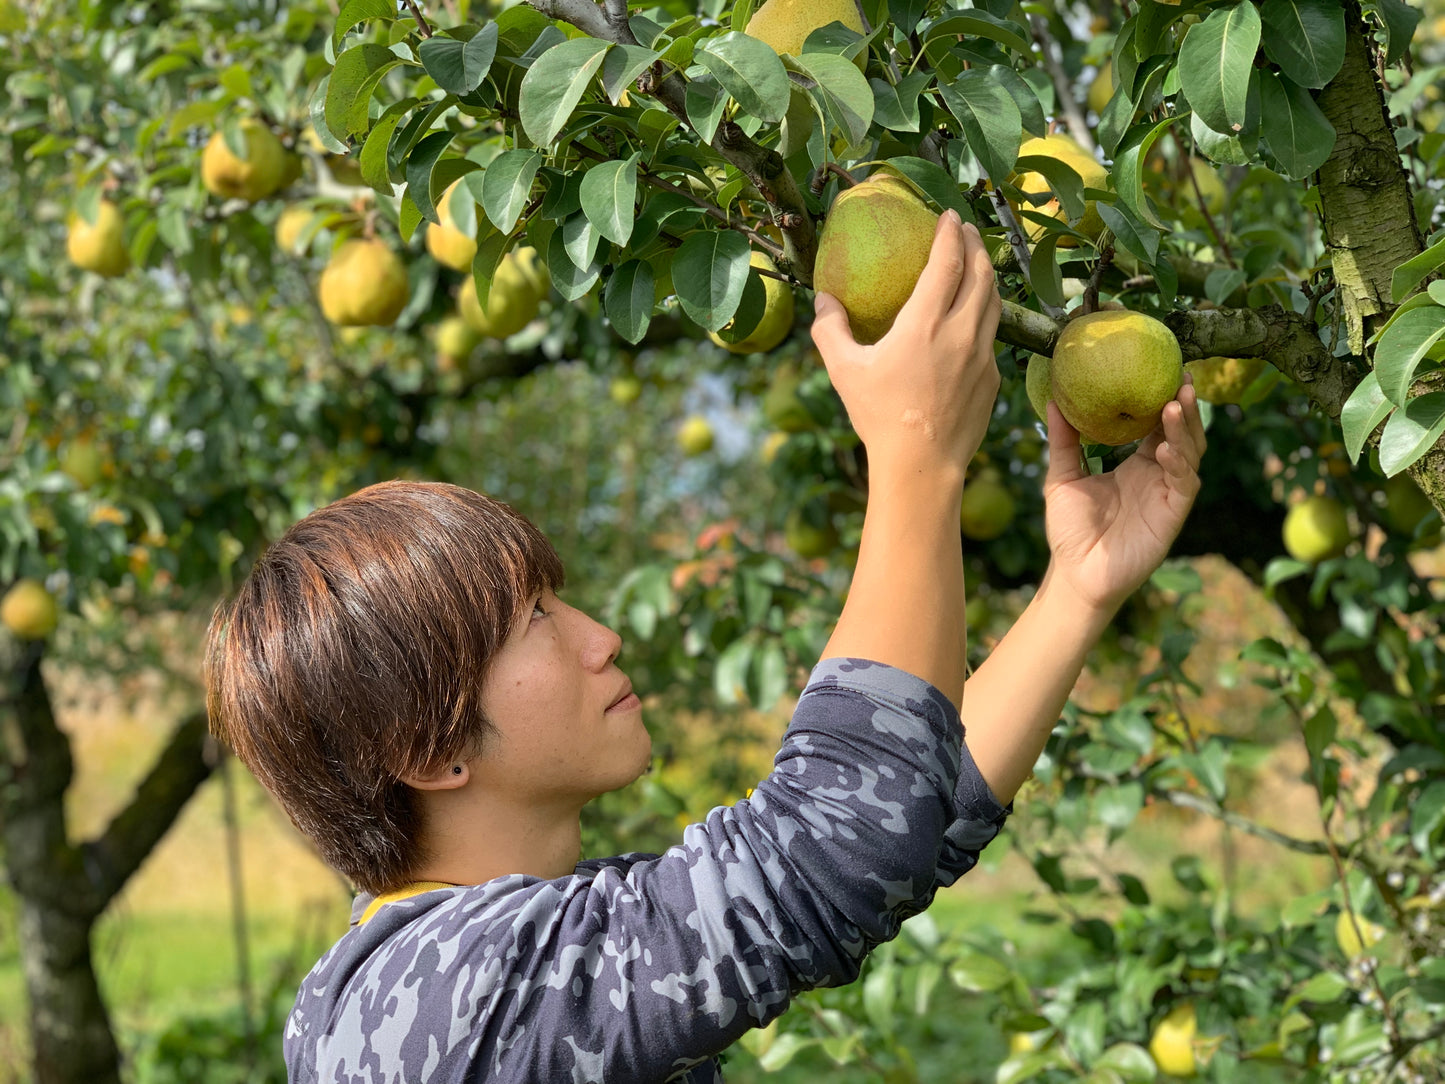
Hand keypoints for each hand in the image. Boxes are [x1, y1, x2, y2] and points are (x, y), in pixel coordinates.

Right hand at [810, 210, 1001, 479]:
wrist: (922, 464)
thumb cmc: (879, 416)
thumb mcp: (844, 370)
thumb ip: (830, 329)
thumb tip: (823, 300)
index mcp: (925, 323)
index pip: (947, 262)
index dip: (949, 234)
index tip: (947, 216)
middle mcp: (961, 332)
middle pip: (981, 274)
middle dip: (975, 244)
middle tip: (965, 230)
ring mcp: (982, 356)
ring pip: (994, 303)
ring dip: (987, 276)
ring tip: (977, 264)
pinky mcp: (991, 379)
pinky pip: (992, 337)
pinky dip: (985, 315)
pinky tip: (974, 319)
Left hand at [1041, 375, 1206, 614]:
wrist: (1075, 574)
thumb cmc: (1070, 529)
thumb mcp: (1062, 477)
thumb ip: (1063, 441)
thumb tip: (1052, 398)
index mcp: (1136, 464)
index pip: (1157, 424)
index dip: (1163, 398)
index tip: (1164, 369)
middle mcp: (1157, 475)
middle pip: (1180, 432)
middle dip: (1183, 405)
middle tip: (1181, 376)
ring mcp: (1167, 494)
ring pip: (1189, 453)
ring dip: (1184, 427)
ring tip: (1175, 402)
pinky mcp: (1172, 515)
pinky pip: (1184, 484)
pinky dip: (1179, 464)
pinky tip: (1168, 449)